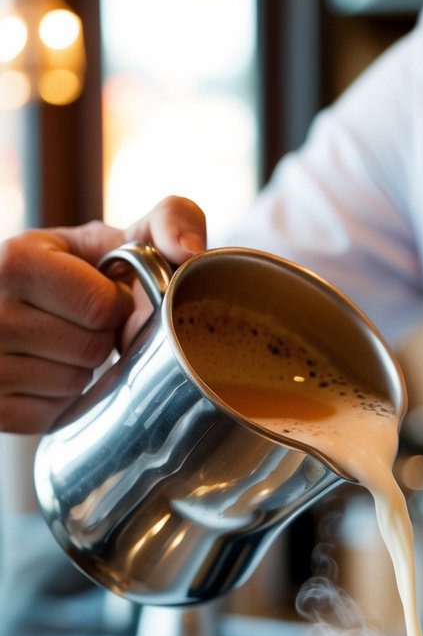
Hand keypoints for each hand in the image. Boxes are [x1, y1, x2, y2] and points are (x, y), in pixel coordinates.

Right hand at [0, 196, 205, 433]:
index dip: (116, 306)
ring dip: (81, 369)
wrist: (8, 304)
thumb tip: (191, 249)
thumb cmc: (71, 273)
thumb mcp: (110, 238)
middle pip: (91, 349)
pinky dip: (59, 399)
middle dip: (100, 338)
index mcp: (17, 261)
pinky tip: (45, 371)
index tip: (99, 296)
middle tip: (77, 323)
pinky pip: (52, 415)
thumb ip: (168, 220)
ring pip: (73, 385)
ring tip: (60, 344)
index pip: (102, 308)